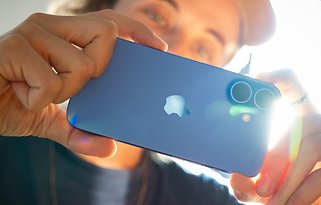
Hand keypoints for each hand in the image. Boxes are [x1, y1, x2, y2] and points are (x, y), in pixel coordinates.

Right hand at [0, 10, 166, 157]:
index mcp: (64, 33)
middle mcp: (51, 26)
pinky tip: (20, 92)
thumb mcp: (49, 118)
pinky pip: (52, 82)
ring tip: (37, 92)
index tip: (159, 48)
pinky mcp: (15, 48)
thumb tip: (109, 146)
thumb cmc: (10, 101)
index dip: (137, 31)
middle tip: (76, 85)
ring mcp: (32, 34)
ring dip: (64, 92)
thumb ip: (77, 131)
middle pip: (106, 33)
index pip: (110, 22)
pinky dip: (38, 99)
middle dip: (101, 68)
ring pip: (82, 65)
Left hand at [230, 69, 320, 203]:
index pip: (294, 87)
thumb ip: (252, 183)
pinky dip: (301, 193)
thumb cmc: (304, 195)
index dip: (277, 77)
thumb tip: (235, 178)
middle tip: (259, 187)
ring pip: (308, 146)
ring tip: (271, 200)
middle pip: (298, 124)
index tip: (256, 77)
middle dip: (273, 158)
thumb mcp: (272, 189)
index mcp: (306, 123)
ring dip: (285, 179)